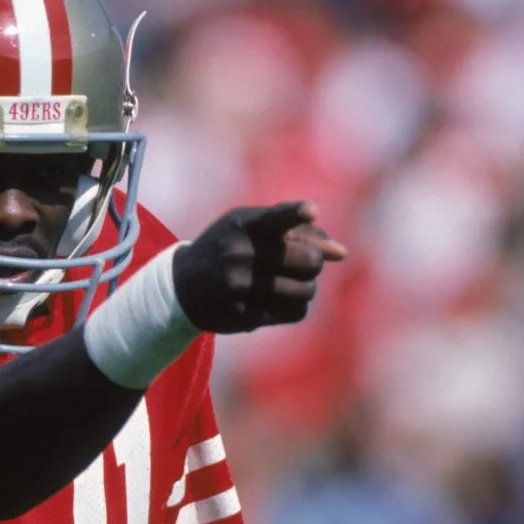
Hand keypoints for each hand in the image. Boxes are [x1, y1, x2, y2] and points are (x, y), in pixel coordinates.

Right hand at [172, 201, 346, 333]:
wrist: (182, 286)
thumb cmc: (229, 247)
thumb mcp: (251, 227)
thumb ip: (297, 232)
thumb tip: (341, 253)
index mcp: (243, 225)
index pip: (275, 217)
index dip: (295, 213)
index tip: (311, 210)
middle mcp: (240, 254)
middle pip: (310, 260)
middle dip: (313, 262)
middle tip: (298, 262)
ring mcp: (240, 286)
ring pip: (307, 289)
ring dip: (305, 286)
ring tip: (286, 281)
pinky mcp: (244, 314)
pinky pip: (296, 311)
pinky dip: (294, 305)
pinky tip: (276, 298)